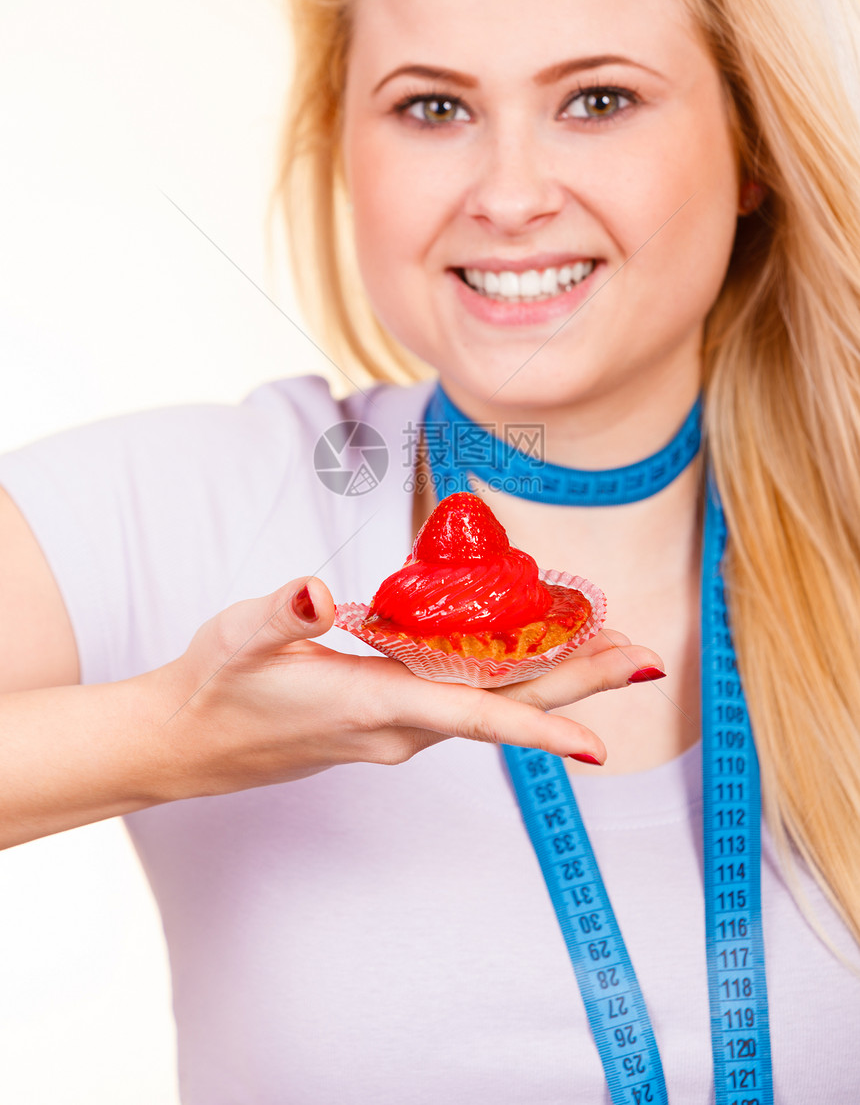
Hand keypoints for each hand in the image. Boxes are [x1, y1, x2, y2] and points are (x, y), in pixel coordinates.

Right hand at [156, 576, 663, 797]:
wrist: (189, 742)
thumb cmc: (216, 686)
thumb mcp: (237, 638)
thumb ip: (280, 613)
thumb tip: (317, 590)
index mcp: (373, 707)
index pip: (472, 721)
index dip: (537, 729)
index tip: (599, 744)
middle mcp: (400, 727)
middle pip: (506, 709)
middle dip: (580, 686)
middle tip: (646, 657)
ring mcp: (399, 728)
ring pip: (493, 705)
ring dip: (556, 679)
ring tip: (612, 646)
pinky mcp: (392, 719)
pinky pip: (470, 701)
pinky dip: (513, 678)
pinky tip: (531, 651)